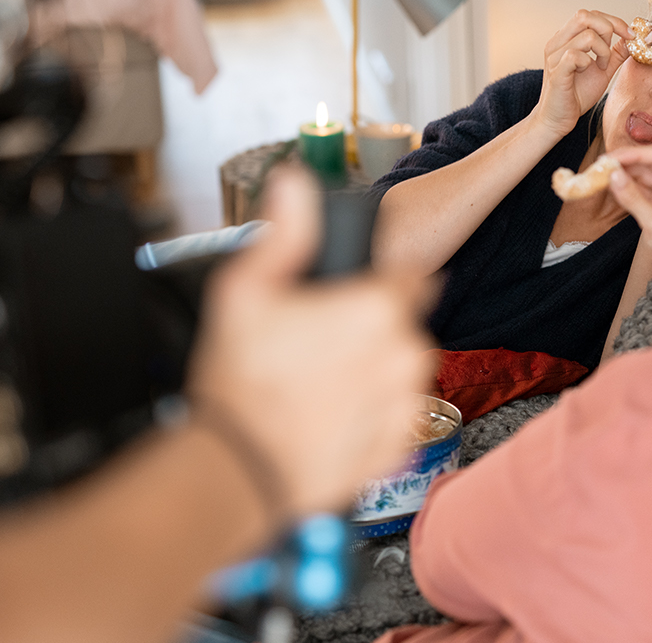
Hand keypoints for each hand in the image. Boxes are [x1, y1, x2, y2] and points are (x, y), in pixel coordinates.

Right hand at [188, 167, 437, 519]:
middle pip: (404, 324)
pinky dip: (374, 412)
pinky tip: (330, 414)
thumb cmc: (240, 381)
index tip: (355, 293)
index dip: (385, 280)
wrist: (238, 470)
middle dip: (374, 326)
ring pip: (403, 370)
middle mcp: (405, 355)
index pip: (413, 276)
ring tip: (320, 381)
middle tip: (320, 342)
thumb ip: (284, 232)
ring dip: (376, 368)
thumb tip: (296, 182)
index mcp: (379, 310)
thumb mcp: (246, 290)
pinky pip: (397, 415)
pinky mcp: (400, 447)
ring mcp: (406, 405)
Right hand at [532, 10, 631, 137]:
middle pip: (584, 16)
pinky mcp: (557, 71)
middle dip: (608, 29)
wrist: (557, 119)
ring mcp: (555, 56)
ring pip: (586, 35)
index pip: (590, 15)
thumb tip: (631, 39)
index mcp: (566, 38)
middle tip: (613, 50)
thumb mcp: (602, 70)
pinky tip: (588, 71)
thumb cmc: (576, 95)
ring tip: (601, 66)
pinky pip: (575, 55)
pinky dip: (589, 62)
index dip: (613, 20)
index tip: (630, 35)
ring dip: (602, 50)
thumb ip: (615, 54)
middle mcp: (557, 42)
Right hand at [608, 146, 651, 297]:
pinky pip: (643, 192)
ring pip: (646, 178)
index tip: (612, 157)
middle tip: (603, 164)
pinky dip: (628, 189)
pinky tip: (612, 186)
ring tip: (603, 174)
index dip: (635, 154)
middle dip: (628, 164)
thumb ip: (633, 197)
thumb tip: (612, 175)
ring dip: (626, 175)